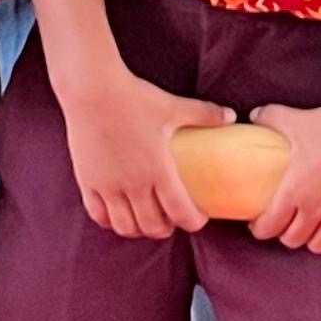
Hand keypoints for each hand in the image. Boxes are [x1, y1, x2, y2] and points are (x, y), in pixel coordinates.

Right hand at [57, 66, 234, 240]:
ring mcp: (108, 186)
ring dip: (139, 230)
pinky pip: (98, 215)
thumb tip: (232, 116)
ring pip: (125, 227)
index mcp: (158, 170)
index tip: (198, 218)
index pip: (180, 211)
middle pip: (152, 227)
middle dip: (166, 229)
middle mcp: (133, 185)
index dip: (192, 222)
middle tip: (172, 220)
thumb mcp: (173, 107)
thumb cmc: (134, 99)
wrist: (92, 91)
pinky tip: (117, 214)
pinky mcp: (88, 182)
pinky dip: (110, 221)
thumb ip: (204, 114)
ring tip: (145, 220)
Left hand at [247, 94, 320, 253]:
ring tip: (311, 228)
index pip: (269, 226)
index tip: (259, 225)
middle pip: (293, 240)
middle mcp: (316, 209)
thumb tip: (253, 115)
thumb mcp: (297, 121)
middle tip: (286, 224)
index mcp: (295, 191)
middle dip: (285, 235)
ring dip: (312, 239)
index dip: (260, 229)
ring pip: (320, 245)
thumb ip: (271, 118)